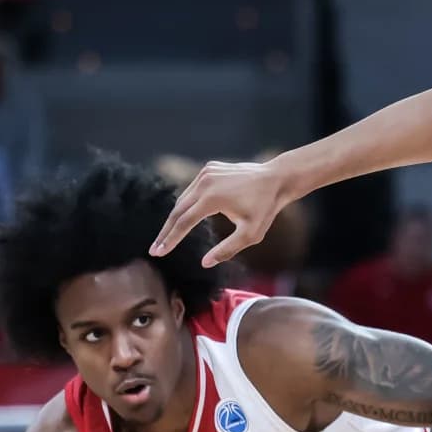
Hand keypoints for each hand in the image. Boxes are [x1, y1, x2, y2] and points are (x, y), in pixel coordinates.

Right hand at [151, 160, 290, 266]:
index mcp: (211, 198)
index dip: (170, 240)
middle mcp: (204, 182)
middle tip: (155, 248)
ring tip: (167, 236)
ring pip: (183, 198)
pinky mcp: (209, 168)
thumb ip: (227, 250)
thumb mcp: (250, 234)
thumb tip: (204, 263)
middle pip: (177, 210)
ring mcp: (205, 172)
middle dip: (166, 231)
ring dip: (175, 217)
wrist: (276, 179)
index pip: (183, 223)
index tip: (157, 252)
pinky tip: (184, 216)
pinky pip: (193, 189)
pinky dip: (187, 203)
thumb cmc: (266, 209)